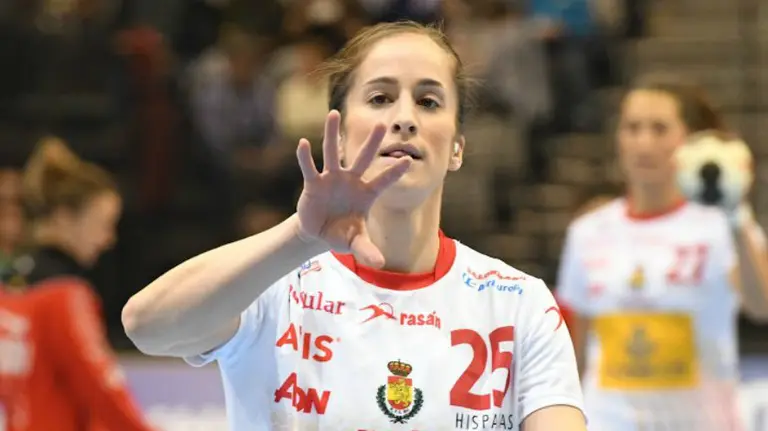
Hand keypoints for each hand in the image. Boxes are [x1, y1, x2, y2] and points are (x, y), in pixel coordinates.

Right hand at [294, 111, 410, 267]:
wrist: (319, 233)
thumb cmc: (343, 234)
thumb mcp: (356, 243)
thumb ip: (367, 250)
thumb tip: (379, 265)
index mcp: (366, 193)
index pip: (384, 181)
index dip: (394, 172)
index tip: (408, 160)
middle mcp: (351, 181)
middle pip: (363, 158)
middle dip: (372, 142)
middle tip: (383, 124)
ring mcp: (332, 179)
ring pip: (333, 153)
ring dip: (333, 134)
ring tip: (334, 114)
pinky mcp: (313, 184)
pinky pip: (310, 168)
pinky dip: (306, 157)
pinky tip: (303, 143)